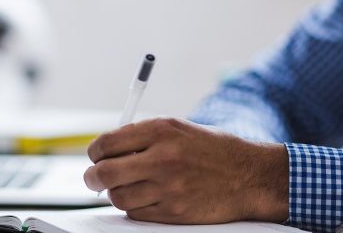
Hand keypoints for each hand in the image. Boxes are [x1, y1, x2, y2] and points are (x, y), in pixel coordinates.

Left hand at [83, 117, 288, 223]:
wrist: (250, 176)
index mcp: (161, 130)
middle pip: (104, 173)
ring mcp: (168, 187)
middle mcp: (162, 157)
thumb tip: (106, 151)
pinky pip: (136, 214)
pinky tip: (147, 198)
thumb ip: (142, 136)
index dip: (95, 152)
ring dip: (116, 194)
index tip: (96, 156)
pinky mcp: (174, 212)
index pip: (106, 143)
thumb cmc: (213, 150)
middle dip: (93, 177)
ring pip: (117, 197)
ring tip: (127, 187)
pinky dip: (135, 208)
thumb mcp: (178, 129)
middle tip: (94, 178)